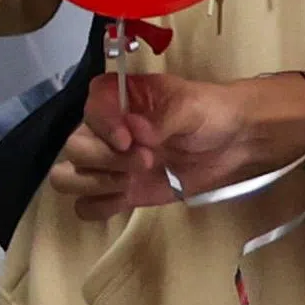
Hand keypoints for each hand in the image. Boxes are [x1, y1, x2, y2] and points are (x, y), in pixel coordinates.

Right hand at [48, 68, 304, 222]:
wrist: (235, 142)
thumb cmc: (211, 112)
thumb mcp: (189, 106)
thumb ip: (162, 118)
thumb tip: (137, 132)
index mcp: (117, 98)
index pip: (89, 109)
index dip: (102, 126)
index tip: (128, 140)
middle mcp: (105, 130)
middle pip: (75, 147)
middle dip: (105, 160)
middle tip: (146, 161)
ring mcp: (110, 163)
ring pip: (70, 177)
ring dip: (97, 184)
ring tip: (132, 182)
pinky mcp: (121, 191)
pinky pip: (87, 206)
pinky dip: (99, 207)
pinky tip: (126, 199)